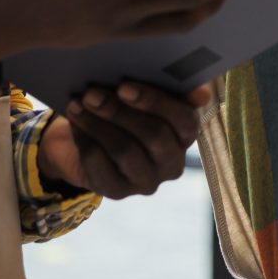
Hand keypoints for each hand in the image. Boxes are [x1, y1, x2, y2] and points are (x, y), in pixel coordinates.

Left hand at [37, 81, 208, 199]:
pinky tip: (75, 122)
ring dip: (97, 124)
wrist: (93, 134)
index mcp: (186, 134)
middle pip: (152, 136)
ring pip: (124, 150)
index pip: (184, 120)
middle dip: (120, 111)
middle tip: (92, 92)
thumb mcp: (147, 92)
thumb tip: (202, 95)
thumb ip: (171, 88)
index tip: (125, 86)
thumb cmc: (128, 105)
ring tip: (78, 103)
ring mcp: (146, 181)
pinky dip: (85, 139)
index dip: (156, 102)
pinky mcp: (118, 192)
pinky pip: (100, 166)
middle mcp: (172, 162)